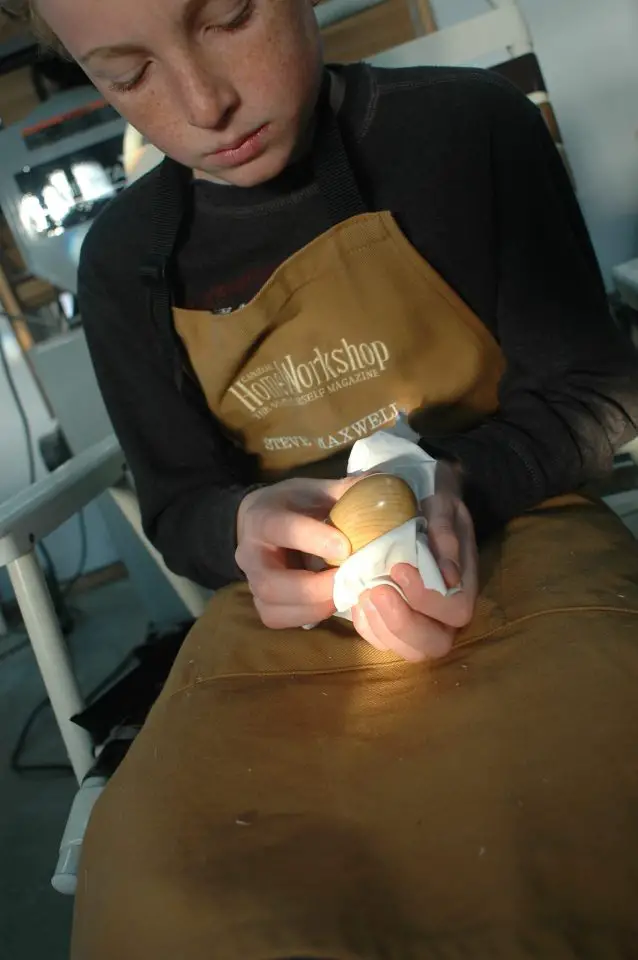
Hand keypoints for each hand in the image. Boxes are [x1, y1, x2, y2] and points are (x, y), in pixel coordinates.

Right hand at [236, 478, 352, 629]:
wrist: (257, 523)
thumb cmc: (291, 505)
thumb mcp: (312, 490)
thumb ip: (342, 491)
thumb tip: (381, 484)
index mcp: (262, 517)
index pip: (281, 529)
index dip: (313, 539)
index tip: (345, 546)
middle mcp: (249, 554)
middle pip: (271, 582)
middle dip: (314, 587)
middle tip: (349, 581)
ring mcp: (251, 582)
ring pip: (273, 607)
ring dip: (315, 606)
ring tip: (345, 594)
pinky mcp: (260, 602)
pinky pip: (277, 619)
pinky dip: (307, 616)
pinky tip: (329, 602)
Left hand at [351, 461, 477, 661]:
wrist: (414, 492)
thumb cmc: (431, 496)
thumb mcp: (442, 501)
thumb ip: (445, 532)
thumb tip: (449, 575)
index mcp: (463, 581)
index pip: (457, 611)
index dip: (428, 600)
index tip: (399, 569)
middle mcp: (446, 608)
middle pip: (435, 644)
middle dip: (403, 625)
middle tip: (375, 591)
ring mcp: (421, 617)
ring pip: (409, 650)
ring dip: (382, 628)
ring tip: (363, 595)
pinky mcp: (394, 617)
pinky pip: (383, 638)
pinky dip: (367, 626)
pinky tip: (356, 600)